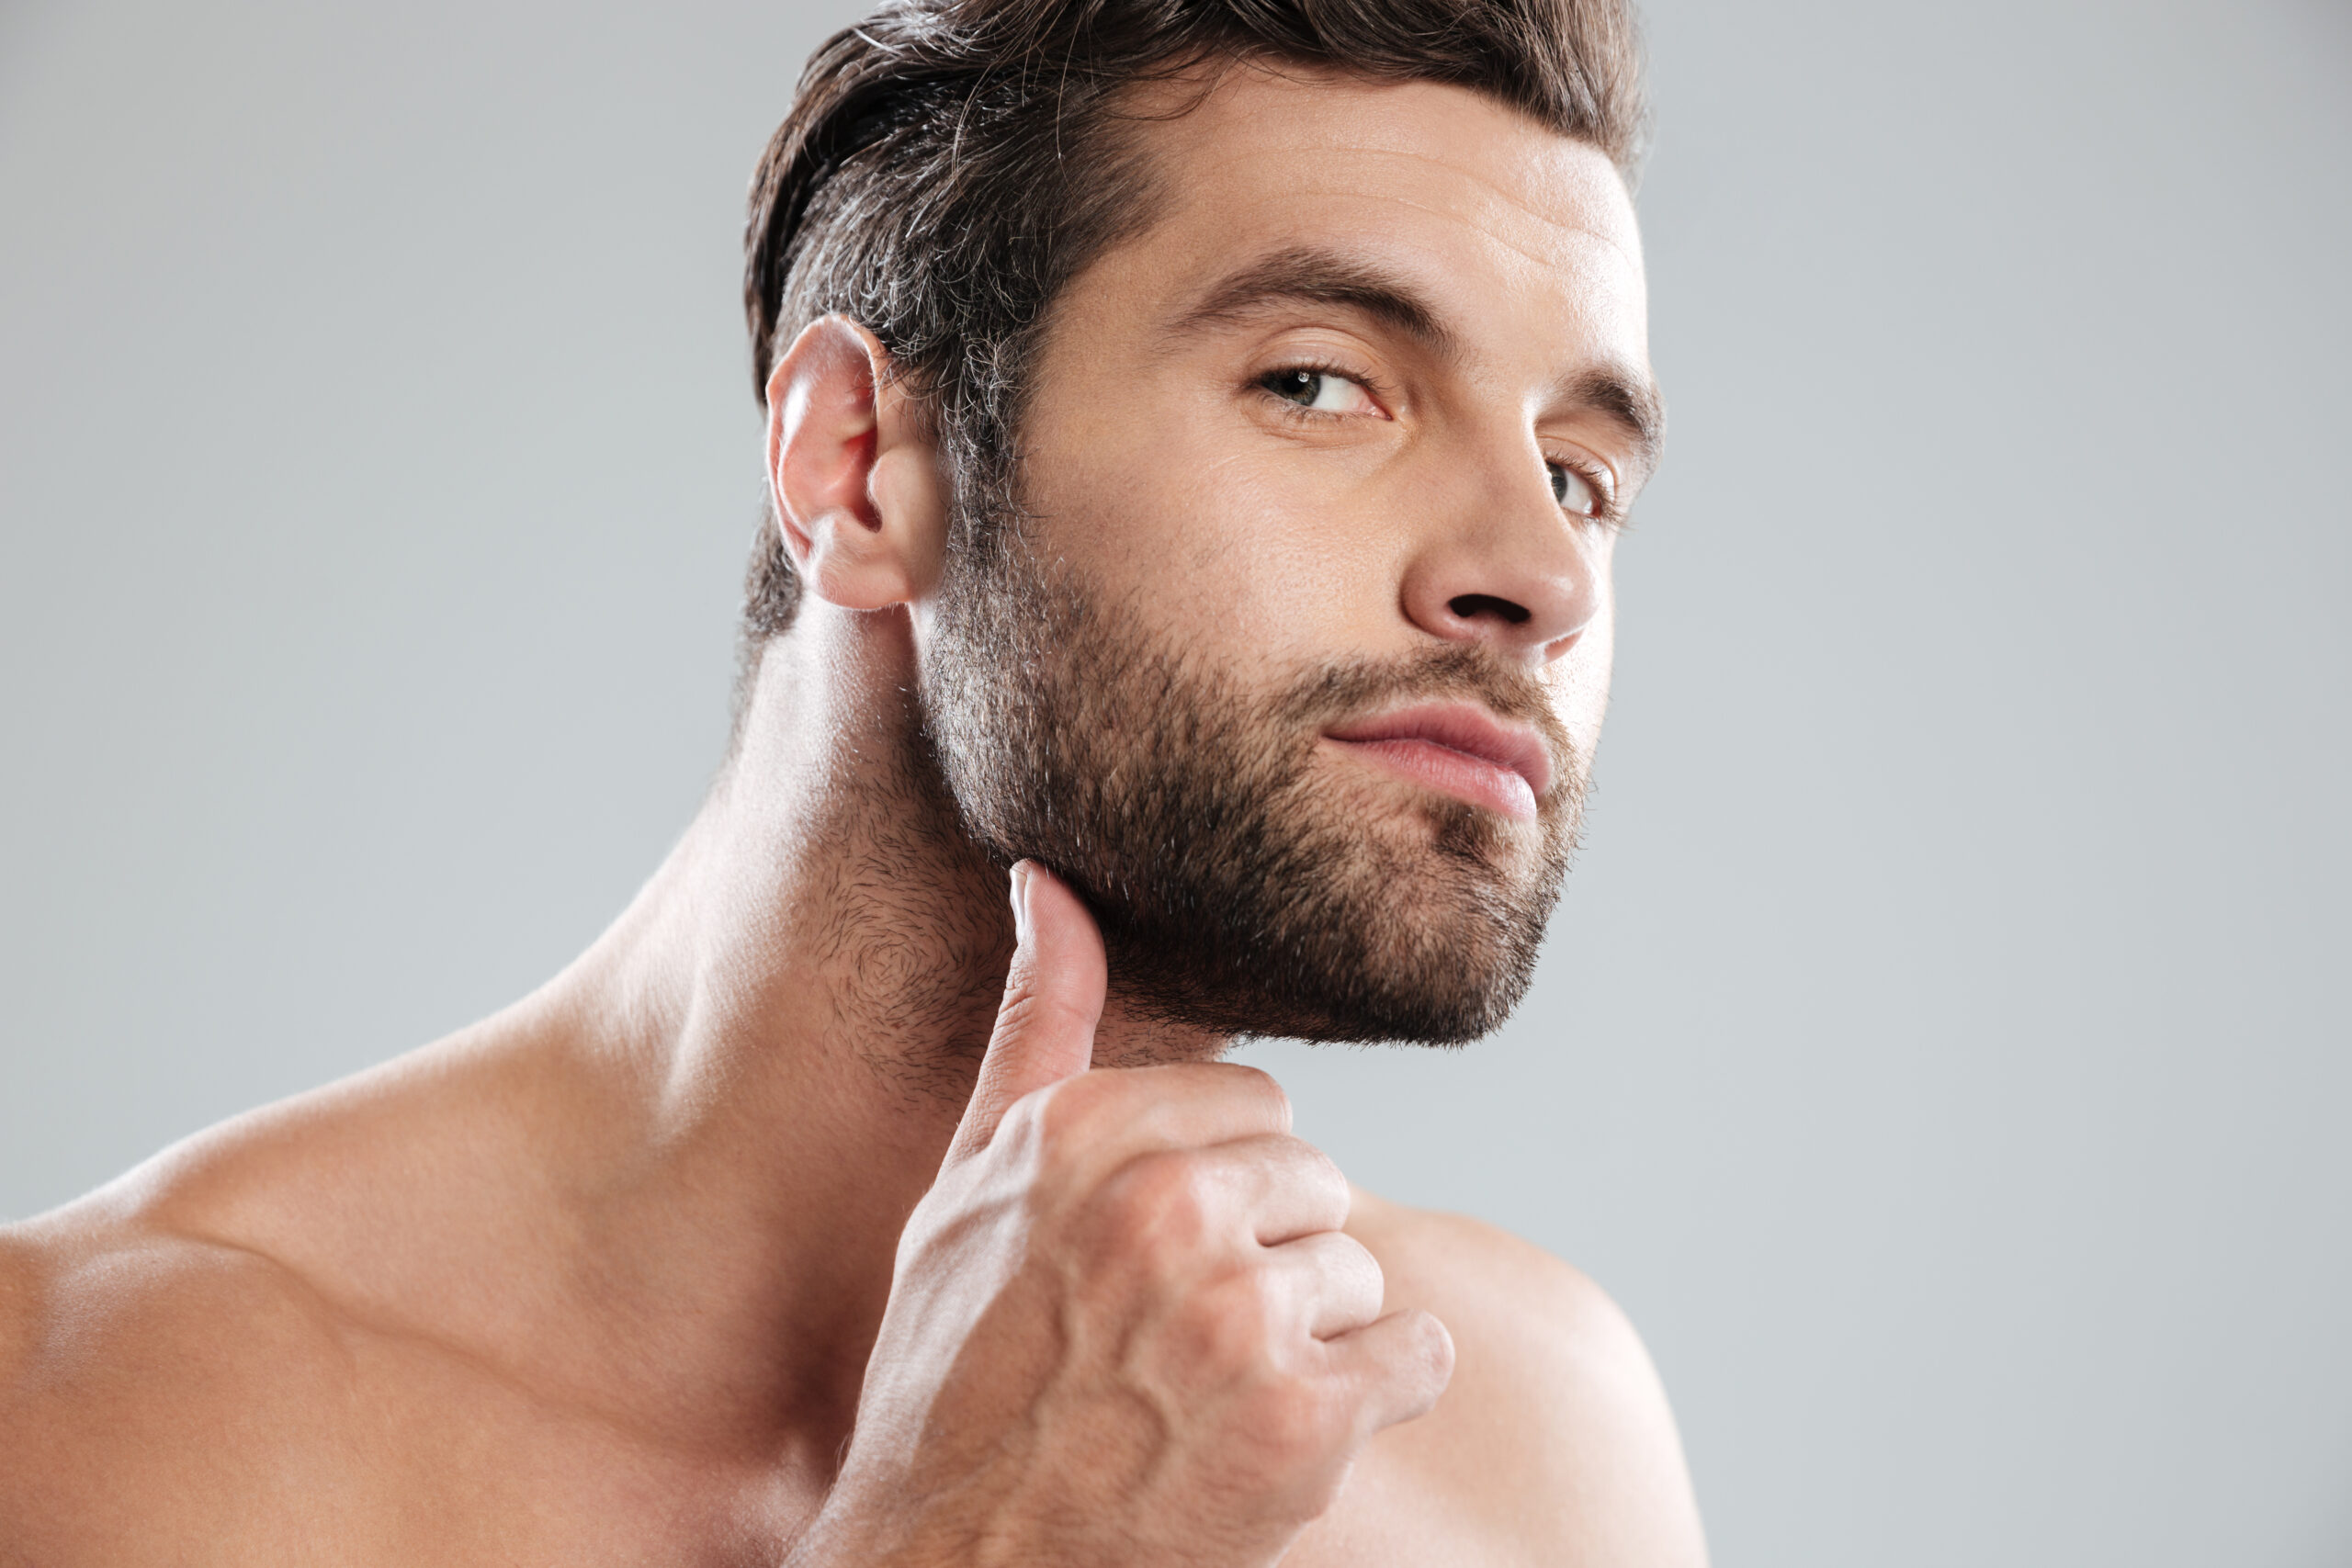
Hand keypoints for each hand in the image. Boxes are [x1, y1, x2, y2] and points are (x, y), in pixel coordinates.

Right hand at [790, 862, 1453, 1566]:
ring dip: (1312, 1339)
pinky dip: (1376, 1399)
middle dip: (1268, 1257)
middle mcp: (1160, 1207)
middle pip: (1314, 1182)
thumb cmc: (954, 1377)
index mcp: (1079, 1134)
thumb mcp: (968, 1188)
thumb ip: (1037, 1026)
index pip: (1255, 1105)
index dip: (1219, 1190)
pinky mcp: (1303, 1421)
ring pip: (1359, 1269)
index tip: (1158, 1264)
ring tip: (1209, 1397)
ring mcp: (1236, 1314)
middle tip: (1177, 1345)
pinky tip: (1284, 1436)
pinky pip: (1420, 1354)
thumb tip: (1051, 878)